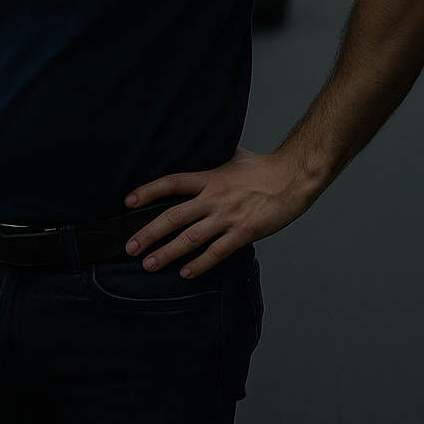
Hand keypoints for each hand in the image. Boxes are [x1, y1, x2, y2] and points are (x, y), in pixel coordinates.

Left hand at [122, 147, 324, 277]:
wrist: (295, 178)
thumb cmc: (265, 168)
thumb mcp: (233, 156)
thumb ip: (213, 159)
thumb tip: (201, 150)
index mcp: (209, 178)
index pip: (170, 183)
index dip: (147, 191)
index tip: (128, 202)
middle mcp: (213, 198)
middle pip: (172, 216)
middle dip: (148, 234)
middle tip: (130, 247)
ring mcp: (228, 217)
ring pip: (190, 238)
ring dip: (167, 254)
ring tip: (149, 264)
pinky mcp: (244, 232)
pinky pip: (217, 252)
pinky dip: (200, 264)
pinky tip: (185, 273)